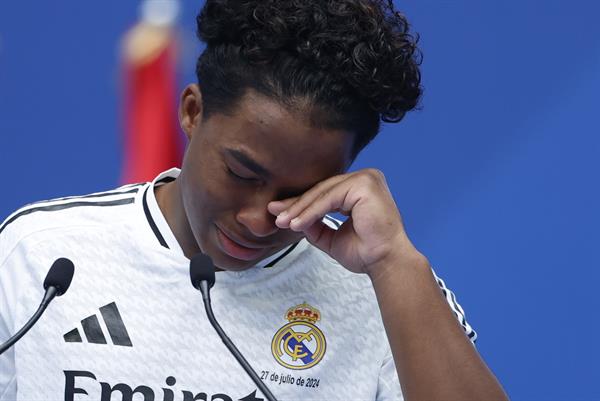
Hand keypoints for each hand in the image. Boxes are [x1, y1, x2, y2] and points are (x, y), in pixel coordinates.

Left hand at [267, 169, 418, 274]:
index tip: (279, 213)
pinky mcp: (364, 184)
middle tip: (275, 214)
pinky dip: (311, 211)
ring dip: (300, 209)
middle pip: (322, 190)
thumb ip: (314, 225)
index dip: (301, 204)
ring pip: (323, 193)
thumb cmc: (366, 252)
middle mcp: (365, 178)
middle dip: (296, 205)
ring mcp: (366, 178)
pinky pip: (329, 198)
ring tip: (283, 221)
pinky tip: (297, 223)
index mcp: (360, 188)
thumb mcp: (332, 237)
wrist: (385, 262)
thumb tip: (290, 216)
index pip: (325, 193)